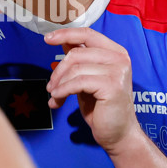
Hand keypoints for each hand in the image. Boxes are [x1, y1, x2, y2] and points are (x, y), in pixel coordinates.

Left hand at [44, 27, 138, 151]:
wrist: (118, 133)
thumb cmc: (102, 107)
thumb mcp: (87, 78)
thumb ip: (80, 60)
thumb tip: (63, 41)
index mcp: (115, 52)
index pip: (87, 34)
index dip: (65, 34)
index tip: (47, 39)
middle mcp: (119, 58)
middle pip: (77, 52)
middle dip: (58, 70)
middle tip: (50, 86)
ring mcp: (117, 71)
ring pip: (75, 68)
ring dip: (59, 84)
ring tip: (54, 95)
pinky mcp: (112, 86)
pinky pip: (77, 82)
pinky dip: (62, 91)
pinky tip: (58, 100)